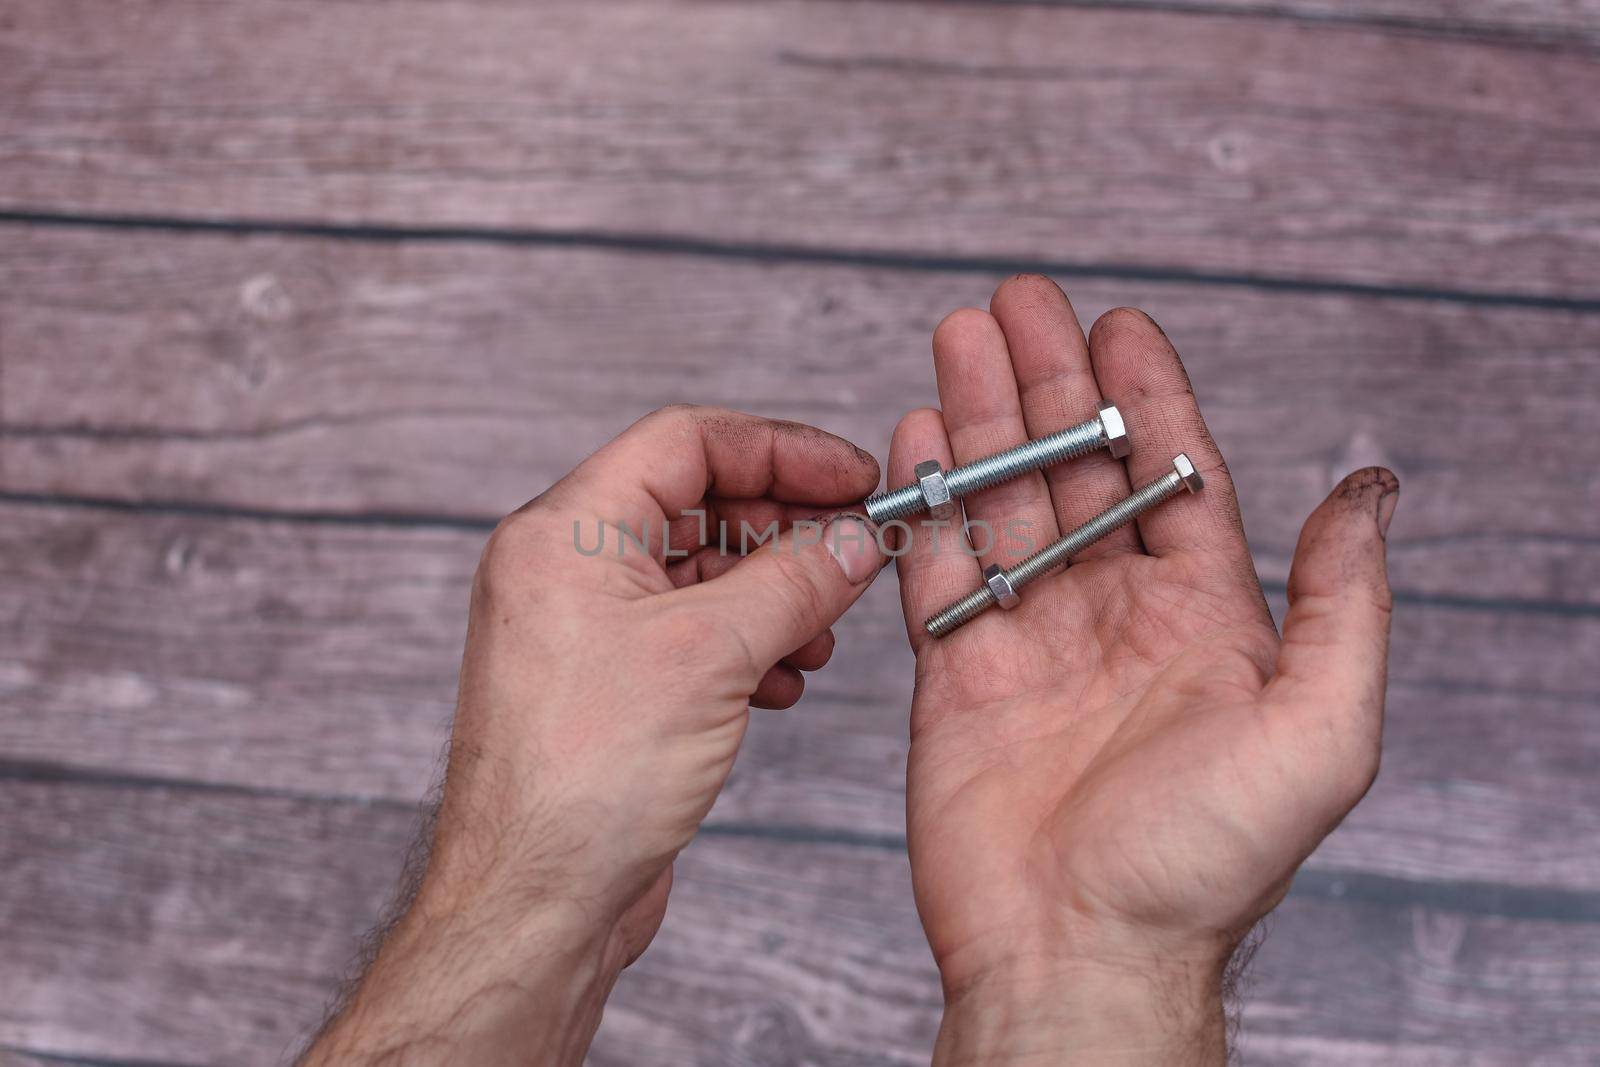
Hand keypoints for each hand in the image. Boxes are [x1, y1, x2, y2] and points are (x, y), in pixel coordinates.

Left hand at [301, 406, 883, 1065]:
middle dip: (783, 527)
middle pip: (696, 504)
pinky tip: (784, 680)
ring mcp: (584, 630)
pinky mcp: (608, 686)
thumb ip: (795, 580)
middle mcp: (565, 570)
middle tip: (854, 551)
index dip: (781, 449)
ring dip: (773, 593)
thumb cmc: (582, 781)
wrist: (533, 904)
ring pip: (699, 574)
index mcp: (564, 531)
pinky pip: (690, 634)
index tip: (852, 477)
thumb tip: (854, 540)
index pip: (686, 443)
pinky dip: (747, 644)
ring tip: (822, 634)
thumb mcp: (712, 655)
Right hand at [892, 277, 1396, 1064]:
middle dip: (1047, 383)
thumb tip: (1367, 489)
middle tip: (1018, 302)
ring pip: (1003, 505)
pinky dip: (924, 504)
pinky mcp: (957, 677)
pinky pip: (940, 571)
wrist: (1076, 952)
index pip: (1174, 478)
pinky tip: (914, 437)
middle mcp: (1115, 620)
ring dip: (980, 421)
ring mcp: (1031, 644)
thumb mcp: (1318, 732)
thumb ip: (1345, 607)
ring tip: (958, 338)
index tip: (1119, 324)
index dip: (1148, 396)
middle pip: (1078, 472)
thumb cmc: (1199, 864)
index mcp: (1203, 622)